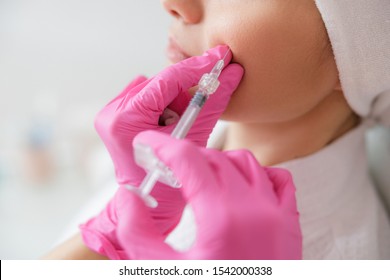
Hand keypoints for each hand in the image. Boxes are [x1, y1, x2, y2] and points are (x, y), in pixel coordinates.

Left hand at [94, 45, 242, 186]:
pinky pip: (147, 97)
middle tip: (200, 105)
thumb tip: (232, 73)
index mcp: (126, 120)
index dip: (197, 68)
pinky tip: (168, 125)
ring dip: (174, 102)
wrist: (149, 203)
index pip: (166, 81)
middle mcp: (112, 112)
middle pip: (160, 84)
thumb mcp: (194, 139)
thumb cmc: (170, 182)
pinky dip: (164, 106)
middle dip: (185, 93)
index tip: (220, 56)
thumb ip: (213, 103)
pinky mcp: (115, 116)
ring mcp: (110, 113)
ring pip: (155, 89)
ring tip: (178, 127)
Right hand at [116, 131, 302, 259]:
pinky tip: (239, 186)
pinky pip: (278, 179)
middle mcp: (254, 208)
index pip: (187, 159)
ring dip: (217, 162)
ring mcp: (276, 214)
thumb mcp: (162, 270)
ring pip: (245, 162)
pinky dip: (257, 173)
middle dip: (184, 157)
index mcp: (221, 217)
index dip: (161, 145)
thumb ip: (137, 231)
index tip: (146, 142)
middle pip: (213, 158)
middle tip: (165, 168)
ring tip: (197, 178)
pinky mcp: (289, 223)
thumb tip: (129, 197)